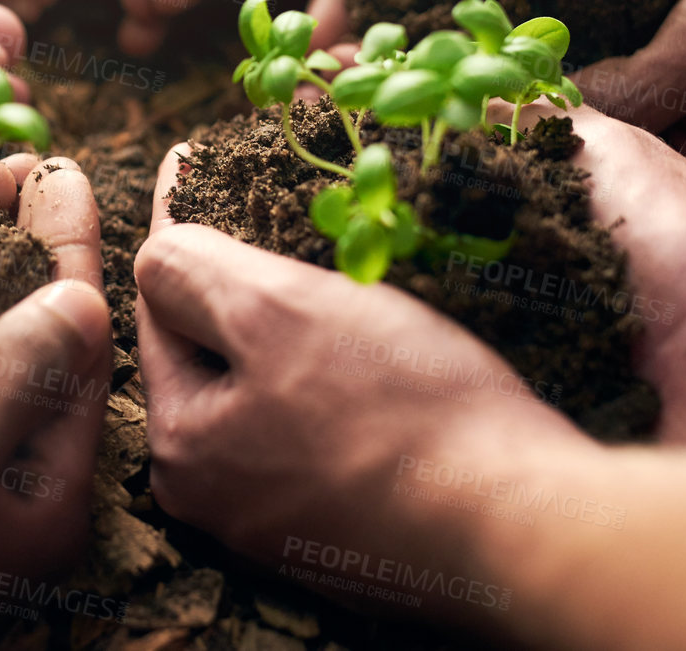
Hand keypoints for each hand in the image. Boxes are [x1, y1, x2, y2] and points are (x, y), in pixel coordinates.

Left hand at [133, 144, 579, 622]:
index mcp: (181, 448)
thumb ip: (194, 273)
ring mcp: (290, 521)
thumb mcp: (276, 313)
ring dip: (302, 328)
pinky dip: (345, 380)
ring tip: (334, 260)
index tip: (192, 158)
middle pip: (217, 353)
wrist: (528, 527)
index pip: (163, 309)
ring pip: (277, 388)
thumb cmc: (400, 412)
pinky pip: (329, 429)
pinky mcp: (358, 527)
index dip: (186, 226)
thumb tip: (157, 249)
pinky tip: (382, 344)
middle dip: (246, 281)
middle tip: (271, 201)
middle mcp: (220, 499)